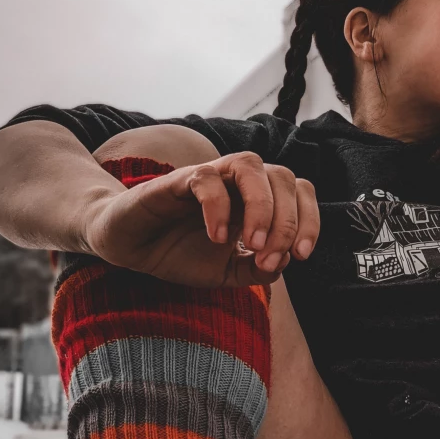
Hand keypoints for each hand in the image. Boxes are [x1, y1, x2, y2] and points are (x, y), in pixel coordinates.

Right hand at [84, 151, 319, 287]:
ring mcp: (209, 178)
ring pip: (250, 165)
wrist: (129, 247)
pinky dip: (219, 208)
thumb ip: (258, 271)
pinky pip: (206, 179)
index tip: (302, 255)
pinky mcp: (177, 180)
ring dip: (261, 206)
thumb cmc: (179, 253)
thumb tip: (285, 261)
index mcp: (255, 202)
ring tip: (251, 243)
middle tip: (267, 256)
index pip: (299, 191)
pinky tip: (216, 238)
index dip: (310, 220)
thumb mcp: (226, 273)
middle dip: (287, 221)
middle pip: (283, 177)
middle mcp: (237, 183)